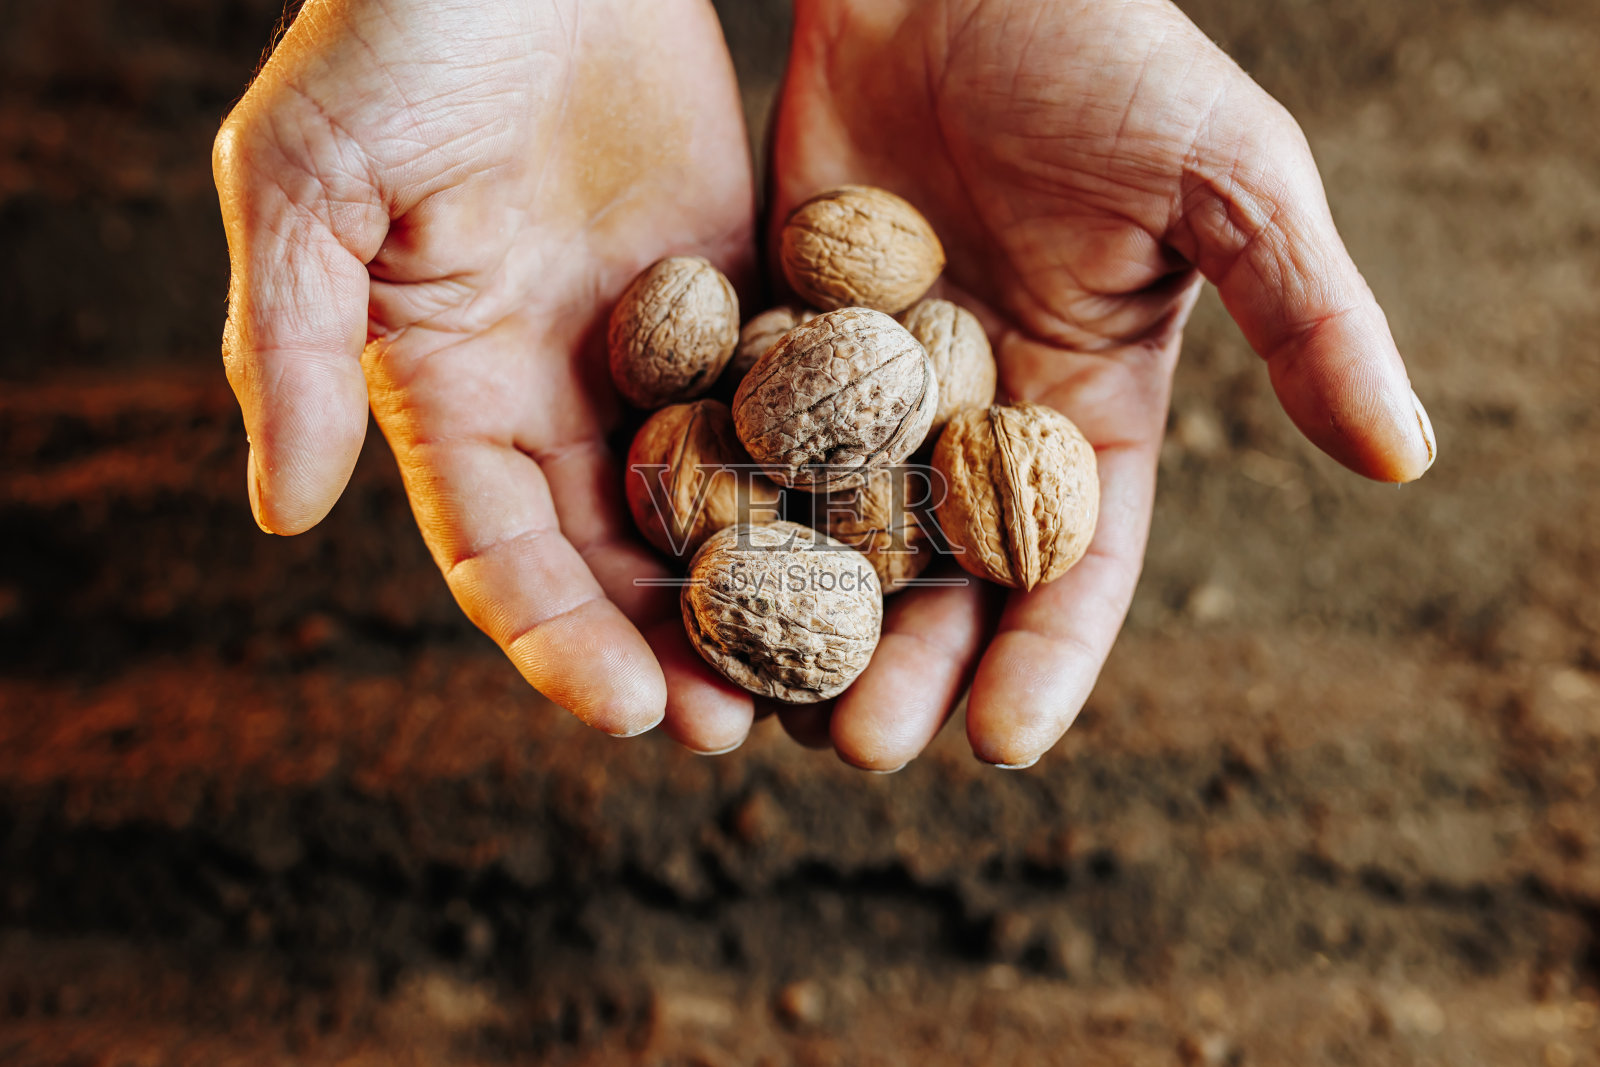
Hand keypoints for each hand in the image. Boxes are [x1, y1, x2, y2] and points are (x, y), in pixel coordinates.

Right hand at [214, 0, 758, 739]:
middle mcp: (555, 392)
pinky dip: (825, 471)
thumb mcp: (308, 178)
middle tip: (735, 728)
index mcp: (450, 392)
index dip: (553, 637)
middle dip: (669, 644)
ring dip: (759, 587)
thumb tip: (281, 514)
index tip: (620, 711)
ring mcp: (655, 348)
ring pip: (711, 497)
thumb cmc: (394, 31)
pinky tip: (884, 533)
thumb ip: (296, 343)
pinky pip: (786, 398)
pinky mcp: (740, 290)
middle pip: (614, 553)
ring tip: (826, 671)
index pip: (500, 549)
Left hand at [768, 0, 1436, 768]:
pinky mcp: (774, 337)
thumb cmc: (1109, 57)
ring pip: (831, 531)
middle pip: (940, 577)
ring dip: (798, 619)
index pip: (1074, 564)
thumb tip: (1406, 455)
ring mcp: (866, 387)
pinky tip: (673, 572)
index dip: (1046, 659)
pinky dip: (719, 505)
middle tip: (851, 746)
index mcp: (1086, 412)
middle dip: (902, 665)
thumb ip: (1308, 314)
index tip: (1003, 744)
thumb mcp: (1231, 180)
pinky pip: (745, 438)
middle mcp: (973, 421)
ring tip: (752, 700)